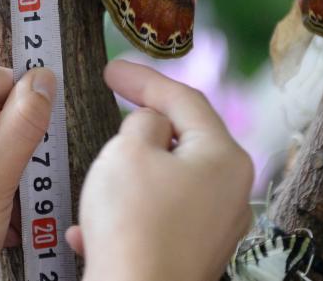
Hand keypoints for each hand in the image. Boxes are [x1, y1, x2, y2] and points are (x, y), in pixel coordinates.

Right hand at [68, 60, 253, 280]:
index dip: (144, 78)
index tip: (112, 69)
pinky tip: (92, 229)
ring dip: (130, 174)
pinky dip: (128, 213)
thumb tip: (150, 126)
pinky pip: (158, 218)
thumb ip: (142, 122)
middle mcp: (230, 191)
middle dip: (142, 128)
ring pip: (168, 180)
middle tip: (114, 107)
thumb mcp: (128, 149)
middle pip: (184, 139)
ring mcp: (215, 226)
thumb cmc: (134, 224)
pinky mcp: (194, 253)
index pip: (185, 98)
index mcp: (224, 156)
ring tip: (100, 177)